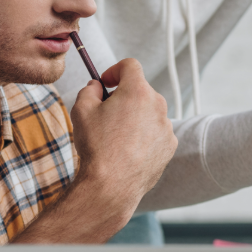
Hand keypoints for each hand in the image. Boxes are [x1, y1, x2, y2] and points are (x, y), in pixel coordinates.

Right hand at [14, 59, 176, 243]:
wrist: (111, 186)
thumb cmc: (96, 147)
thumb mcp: (81, 110)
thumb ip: (89, 90)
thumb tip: (97, 86)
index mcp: (137, 91)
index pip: (130, 65)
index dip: (115, 70)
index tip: (106, 83)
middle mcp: (158, 105)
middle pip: (141, 90)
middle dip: (124, 96)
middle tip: (106, 113)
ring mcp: (166, 126)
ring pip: (149, 112)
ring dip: (135, 117)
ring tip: (116, 137)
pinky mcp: (169, 146)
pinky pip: (156, 132)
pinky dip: (144, 135)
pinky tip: (128, 151)